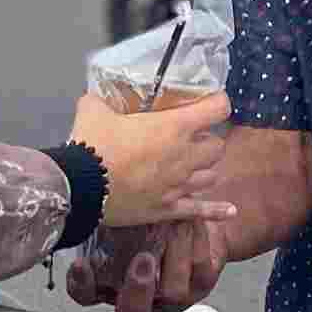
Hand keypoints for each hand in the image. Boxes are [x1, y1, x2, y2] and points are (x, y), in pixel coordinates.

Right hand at [67, 218, 225, 311]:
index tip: (81, 265)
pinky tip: (191, 220)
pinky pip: (199, 270)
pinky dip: (196, 242)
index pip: (86, 295)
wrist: (189, 203)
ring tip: (173, 222)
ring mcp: (172, 295)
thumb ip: (102, 222)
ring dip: (173, 254)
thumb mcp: (118, 212)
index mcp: (109, 281)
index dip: (82, 284)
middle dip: (136, 290)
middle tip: (142, 259)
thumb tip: (90, 215)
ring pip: (172, 292)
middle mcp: (139, 295)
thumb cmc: (145, 209)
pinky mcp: (201, 282)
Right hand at [69, 88, 235, 233]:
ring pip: (211, 176)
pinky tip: (230, 210)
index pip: (217, 109)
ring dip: (204, 169)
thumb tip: (95, 100)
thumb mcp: (93, 110)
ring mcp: (179, 185)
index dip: (218, 102)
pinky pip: (201, 211)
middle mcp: (185, 156)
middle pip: (217, 147)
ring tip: (193, 167)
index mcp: (174, 126)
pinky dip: (217, 210)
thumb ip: (101, 101)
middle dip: (208, 140)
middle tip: (191, 139)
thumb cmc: (92, 144)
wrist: (80, 187)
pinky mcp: (169, 209)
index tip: (211, 102)